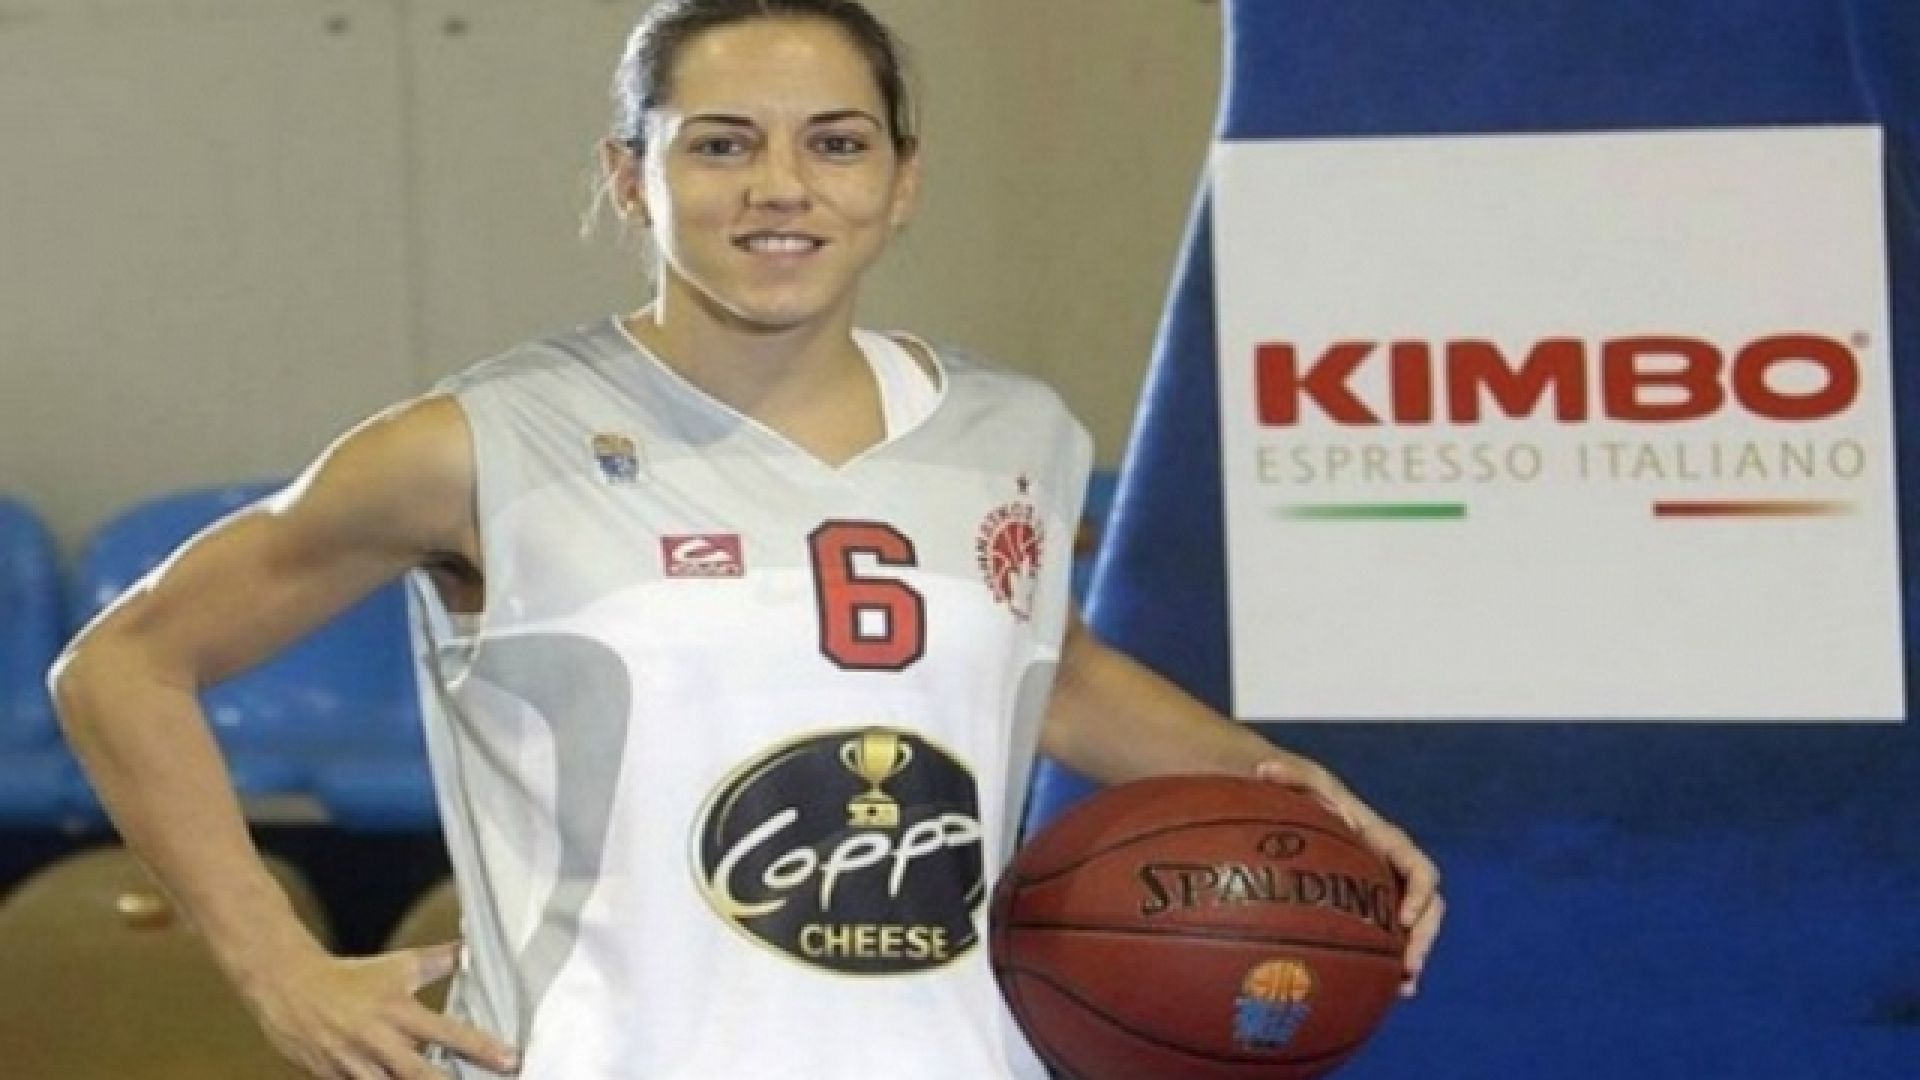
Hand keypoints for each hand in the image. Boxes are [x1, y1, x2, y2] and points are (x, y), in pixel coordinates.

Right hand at [239, 939, 520, 1077]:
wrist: (288, 986)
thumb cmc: (352, 975)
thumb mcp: (398, 965)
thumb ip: (439, 961)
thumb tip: (473, 948)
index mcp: (398, 1011)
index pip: (448, 1032)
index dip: (481, 1047)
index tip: (511, 1059)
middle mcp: (378, 1042)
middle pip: (420, 1075)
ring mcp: (353, 1067)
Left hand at [1255, 758, 1444, 997]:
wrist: (1292, 804)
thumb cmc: (1294, 791)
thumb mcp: (1292, 780)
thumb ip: (1285, 774)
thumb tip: (1265, 769)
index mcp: (1382, 841)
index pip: (1418, 868)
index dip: (1420, 893)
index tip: (1405, 918)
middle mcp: (1389, 867)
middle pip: (1427, 905)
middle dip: (1424, 937)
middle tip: (1408, 966)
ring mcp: (1381, 889)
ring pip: (1412, 928)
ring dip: (1413, 956)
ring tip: (1402, 988)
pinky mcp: (1367, 906)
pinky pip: (1389, 938)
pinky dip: (1391, 964)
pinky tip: (1385, 992)